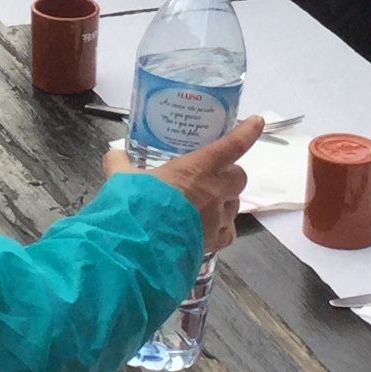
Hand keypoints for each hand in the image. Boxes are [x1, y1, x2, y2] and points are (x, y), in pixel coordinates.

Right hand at [109, 115, 263, 254]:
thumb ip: (120, 164)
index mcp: (197, 169)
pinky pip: (228, 231)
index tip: (256, 121)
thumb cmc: (135, 207)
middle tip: (212, 175)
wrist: (139, 250)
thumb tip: (114, 155)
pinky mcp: (215, 242)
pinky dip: (221, 228)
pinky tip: (207, 229)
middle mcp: (214, 192)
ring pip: (235, 204)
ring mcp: (217, 218)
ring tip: (205, 204)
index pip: (232, 145)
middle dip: (230, 174)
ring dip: (225, 201)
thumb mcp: (122, 179)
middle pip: (239, 176)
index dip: (247, 131)